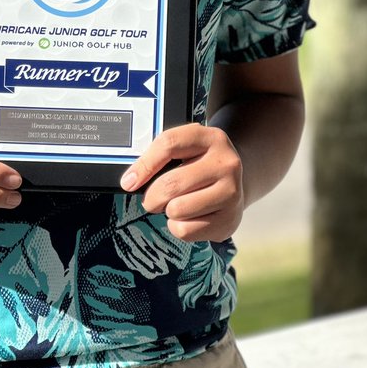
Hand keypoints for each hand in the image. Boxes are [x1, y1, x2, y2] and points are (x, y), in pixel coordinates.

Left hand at [119, 122, 243, 242]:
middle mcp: (226, 162)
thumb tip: (131, 180)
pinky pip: (186, 230)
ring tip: (178, 204)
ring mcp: (231, 191)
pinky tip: (190, 217)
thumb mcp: (187, 150)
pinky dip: (179, 227)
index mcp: (210, 137)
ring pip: (177, 209)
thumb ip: (160, 157)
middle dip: (152, 197)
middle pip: (170, 183)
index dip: (144, 164)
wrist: (238, 181)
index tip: (128, 181)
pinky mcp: (230, 219)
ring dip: (168, 211)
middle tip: (152, 199)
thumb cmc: (200, 165)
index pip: (169, 144)